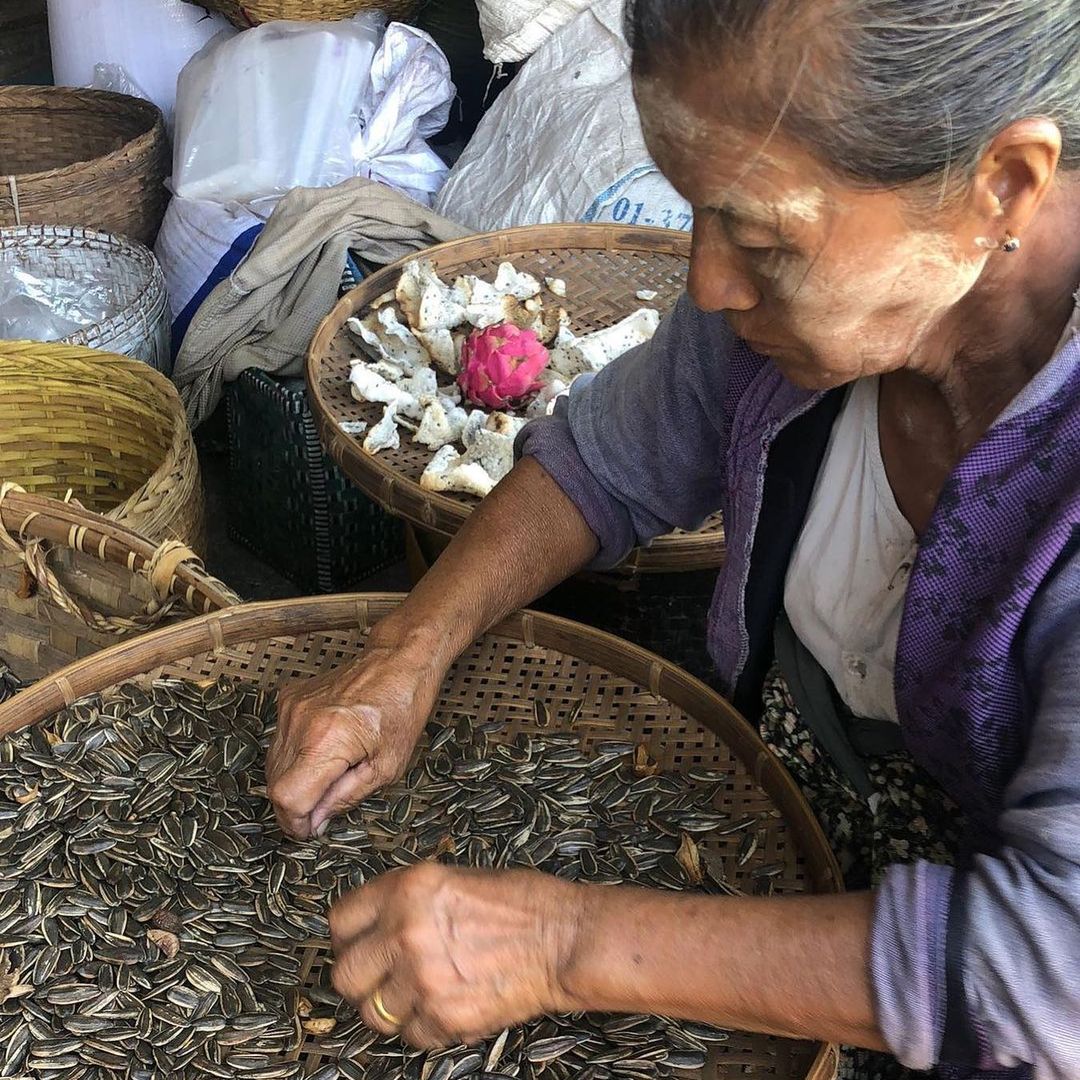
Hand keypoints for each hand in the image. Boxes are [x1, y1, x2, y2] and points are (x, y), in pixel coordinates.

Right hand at [266, 629, 443, 838]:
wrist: (397, 661)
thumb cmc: (402, 710)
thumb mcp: (387, 767)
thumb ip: (346, 797)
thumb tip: (316, 821)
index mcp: (328, 741)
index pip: (287, 797)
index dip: (295, 821)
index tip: (310, 829)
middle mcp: (302, 722)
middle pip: (275, 783)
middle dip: (295, 804)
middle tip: (323, 807)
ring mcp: (291, 707)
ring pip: (274, 763)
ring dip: (295, 779)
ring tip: (330, 773)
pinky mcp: (288, 697)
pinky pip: (279, 739)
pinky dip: (295, 753)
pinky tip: (323, 747)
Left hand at [329, 863, 587, 1048]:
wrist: (564, 938)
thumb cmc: (520, 903)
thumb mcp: (452, 879)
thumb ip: (408, 900)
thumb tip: (375, 925)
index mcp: (408, 888)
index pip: (341, 919)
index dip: (347, 936)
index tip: (356, 944)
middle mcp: (406, 931)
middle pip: (345, 974)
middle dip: (361, 978)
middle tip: (382, 976)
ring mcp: (423, 977)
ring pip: (373, 1013)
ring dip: (390, 1007)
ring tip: (416, 994)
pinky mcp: (444, 1016)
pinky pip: (409, 1035)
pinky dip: (423, 1027)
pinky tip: (444, 1006)